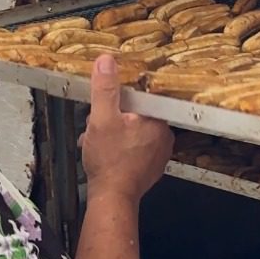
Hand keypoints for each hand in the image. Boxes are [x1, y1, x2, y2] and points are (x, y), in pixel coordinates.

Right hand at [80, 55, 172, 203]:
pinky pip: (133, 149)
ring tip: (96, 142)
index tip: (106, 105)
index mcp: (157, 120)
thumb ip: (105, 89)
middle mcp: (163, 136)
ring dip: (112, 133)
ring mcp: (158, 153)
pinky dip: (118, 149)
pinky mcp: (150, 167)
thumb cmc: (110, 160)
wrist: (112, 197)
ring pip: (132, 132)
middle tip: (96, 127)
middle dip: (111, 118)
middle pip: (134, 114)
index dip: (119, 100)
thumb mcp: (102, 118)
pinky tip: (104, 154)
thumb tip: (107, 61)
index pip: (141, 97)